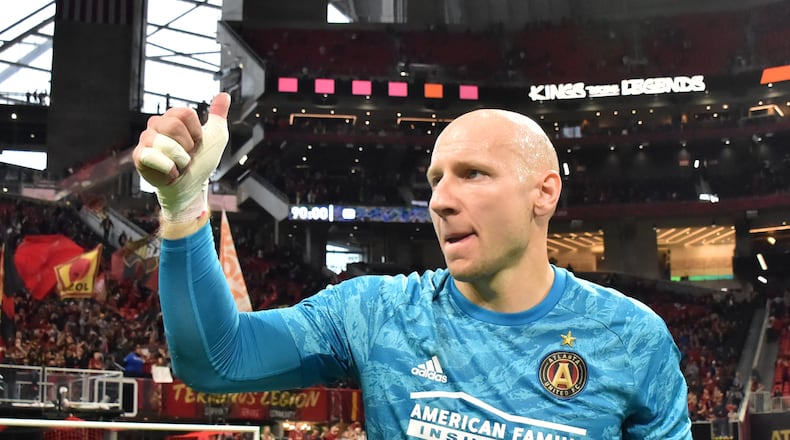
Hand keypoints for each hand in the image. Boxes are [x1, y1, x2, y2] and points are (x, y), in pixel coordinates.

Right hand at [133, 93, 230, 222]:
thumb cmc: (201, 161)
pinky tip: (170, 172)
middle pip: (173, 126)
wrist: (192, 186)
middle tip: (187, 155)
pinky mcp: (139, 156)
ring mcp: (145, 139)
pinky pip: (153, 157)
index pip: (185, 113)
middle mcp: (156, 124)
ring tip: (178, 164)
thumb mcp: (216, 137)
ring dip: (180, 159)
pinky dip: (169, 169)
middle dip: (187, 146)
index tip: (197, 143)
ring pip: (165, 143)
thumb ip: (218, 116)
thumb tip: (224, 95)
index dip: (197, 132)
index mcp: (173, 116)